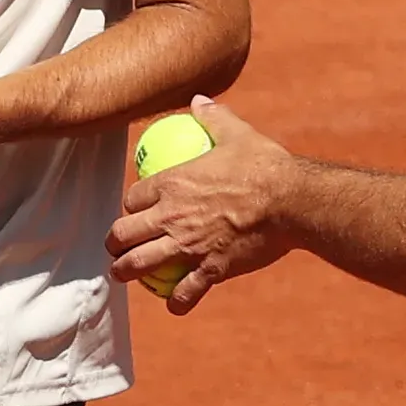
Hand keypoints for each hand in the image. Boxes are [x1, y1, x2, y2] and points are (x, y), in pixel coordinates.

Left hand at [105, 96, 298, 311]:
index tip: (135, 209)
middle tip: (115, 247)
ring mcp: (189, 246)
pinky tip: (175, 305)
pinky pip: (185, 292)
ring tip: (124, 276)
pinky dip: (177, 301)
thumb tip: (199, 100)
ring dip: (126, 272)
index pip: (133, 197)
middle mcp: (172, 217)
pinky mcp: (211, 269)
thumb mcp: (237, 133)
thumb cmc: (265, 166)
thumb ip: (214, 117)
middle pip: (124, 234)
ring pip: (141, 265)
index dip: (130, 205)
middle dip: (113, 243)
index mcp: (173, 183)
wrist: (291, 202)